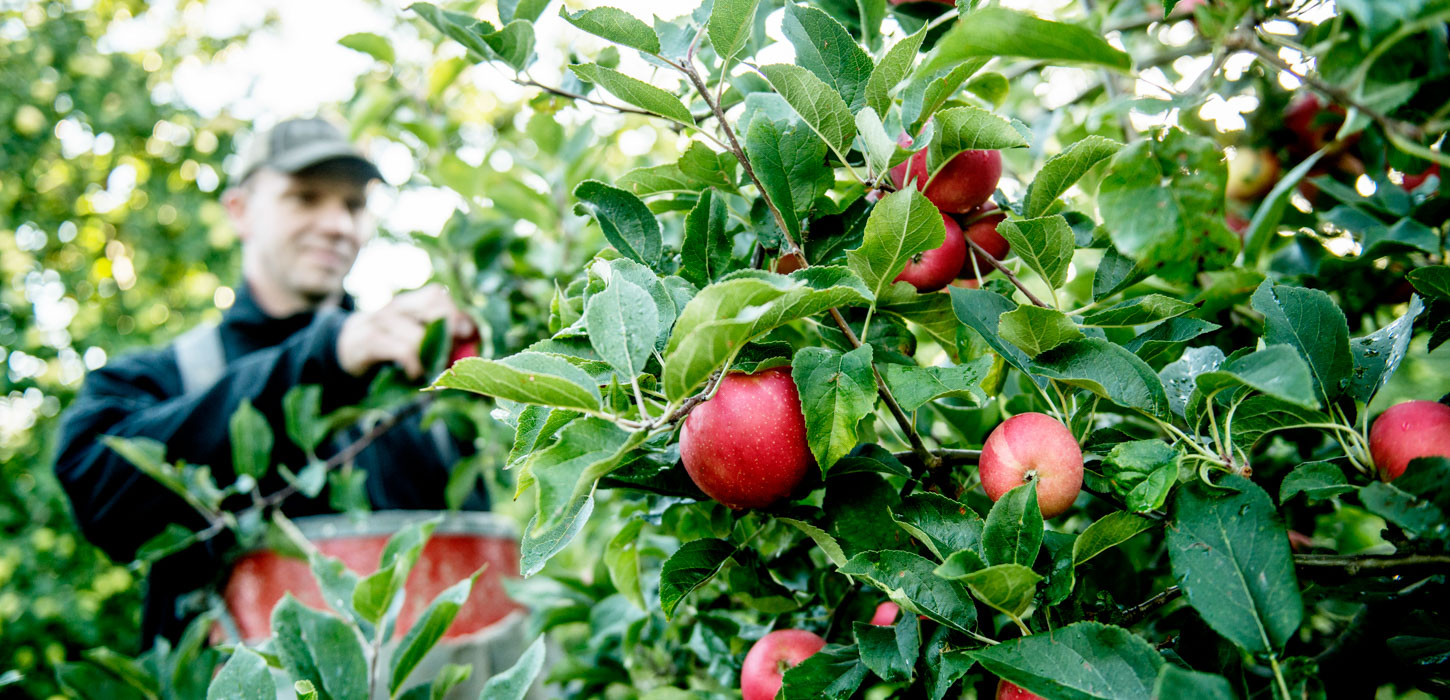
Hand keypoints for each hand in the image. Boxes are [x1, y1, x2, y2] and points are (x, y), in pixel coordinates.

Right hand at [335, 284, 474, 379]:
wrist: (344, 349)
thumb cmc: (388, 344)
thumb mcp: (411, 334)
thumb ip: (438, 334)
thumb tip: (471, 339)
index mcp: (408, 302)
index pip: (436, 294)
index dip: (455, 312)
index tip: (466, 334)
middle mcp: (395, 307)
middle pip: (432, 307)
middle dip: (448, 333)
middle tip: (450, 355)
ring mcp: (379, 322)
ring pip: (419, 334)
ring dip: (431, 357)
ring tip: (431, 370)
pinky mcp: (368, 341)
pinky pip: (401, 350)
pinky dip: (414, 365)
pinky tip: (414, 373)